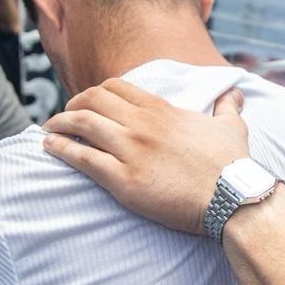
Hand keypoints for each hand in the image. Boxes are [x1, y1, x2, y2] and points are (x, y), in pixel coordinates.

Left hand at [42, 78, 247, 234]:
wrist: (231, 197)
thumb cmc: (232, 164)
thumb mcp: (232, 126)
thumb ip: (227, 107)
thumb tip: (234, 93)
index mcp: (162, 110)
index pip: (116, 87)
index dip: (96, 92)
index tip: (87, 102)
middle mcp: (142, 124)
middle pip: (92, 100)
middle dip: (72, 104)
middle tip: (64, 116)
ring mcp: (131, 150)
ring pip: (81, 124)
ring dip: (59, 124)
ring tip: (49, 130)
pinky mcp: (123, 180)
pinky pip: (82, 158)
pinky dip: (60, 149)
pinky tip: (49, 148)